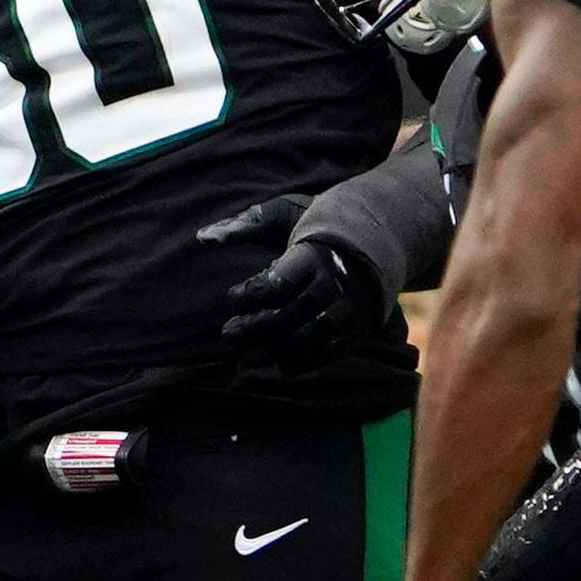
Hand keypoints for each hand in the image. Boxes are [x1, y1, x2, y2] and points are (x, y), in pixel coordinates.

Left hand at [198, 196, 393, 373]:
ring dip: (272, 353)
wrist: (378, 239)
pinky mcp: (358, 328)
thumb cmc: (317, 225)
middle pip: (287, 317)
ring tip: (247, 358)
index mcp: (313, 255)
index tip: (232, 297)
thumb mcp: (284, 215)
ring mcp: (349, 309)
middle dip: (253, 329)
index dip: (248, 296)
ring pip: (307, 341)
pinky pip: (327, 354)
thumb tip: (202, 238)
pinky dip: (300, 364)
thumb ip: (243, 225)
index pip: (276, 284)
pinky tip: (277, 365)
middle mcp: (334, 284)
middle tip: (228, 334)